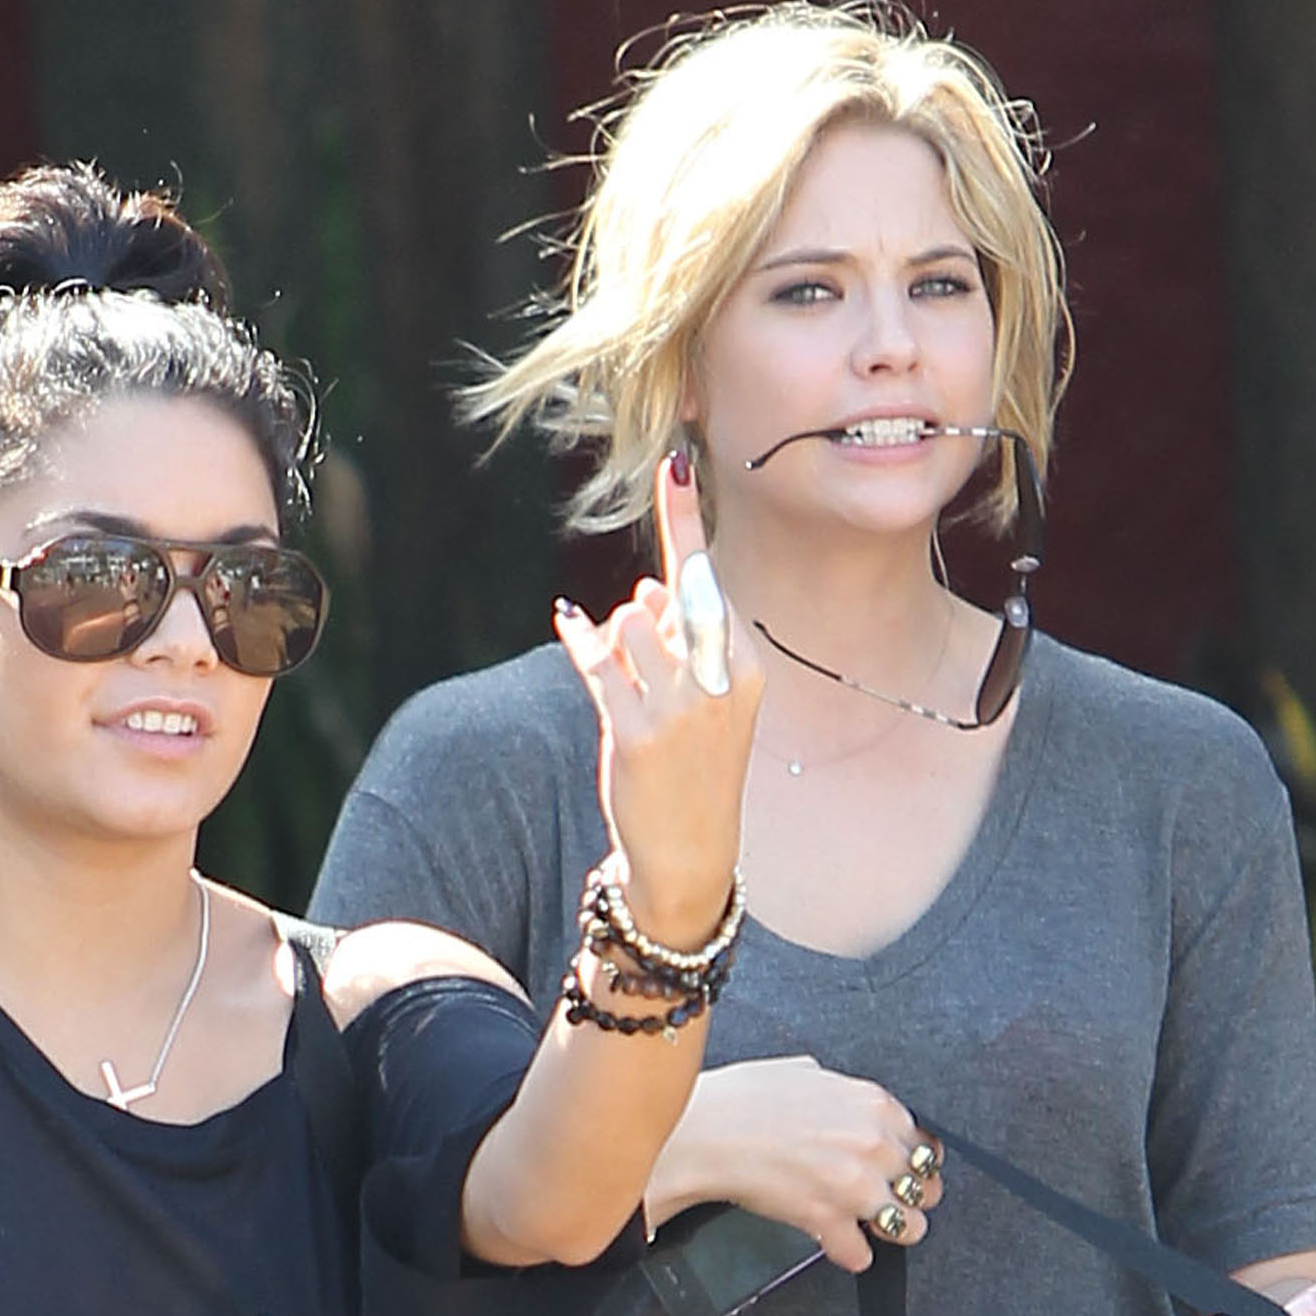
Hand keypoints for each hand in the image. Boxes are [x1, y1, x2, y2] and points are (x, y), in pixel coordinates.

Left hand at [553, 455, 763, 944]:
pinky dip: (580, 642)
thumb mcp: (707, 703)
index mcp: (744, 665)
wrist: (692, 855)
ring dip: (614, 642)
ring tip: (627, 693)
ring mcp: (680, 706)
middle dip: (644, 619)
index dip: (685, 522)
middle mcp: (719, 679)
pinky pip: (596, 661)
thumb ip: (682, 643)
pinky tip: (570, 629)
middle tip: (652, 683)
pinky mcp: (638, 732)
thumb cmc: (694, 772)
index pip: (707, 579)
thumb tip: (646, 587)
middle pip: (664, 598)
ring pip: (628, 623)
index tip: (677, 461)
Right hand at [652, 1053, 945, 1272]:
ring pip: (909, 1226)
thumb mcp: (802, 1072)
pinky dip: (852, 1254)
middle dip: (911, 1197)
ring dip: (894, 1231)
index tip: (906, 1170)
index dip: (913, 1161)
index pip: (924, 1142)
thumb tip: (842, 1099)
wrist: (704, 1133)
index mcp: (873, 1105)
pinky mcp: (827, 1219)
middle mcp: (873, 1144)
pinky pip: (861, 1254)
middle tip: (894, 1201)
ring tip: (878, 1230)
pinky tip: (843, 1247)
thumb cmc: (740, 1100)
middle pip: (925, 1185)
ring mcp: (854, 1185)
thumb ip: (838, 1089)